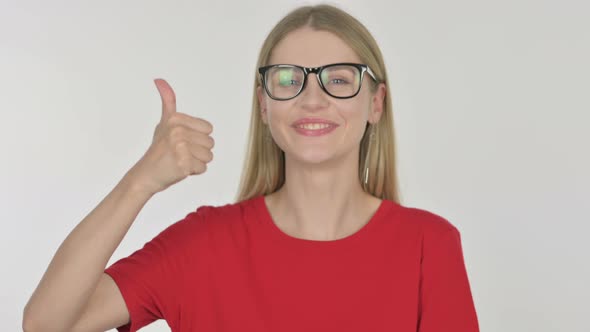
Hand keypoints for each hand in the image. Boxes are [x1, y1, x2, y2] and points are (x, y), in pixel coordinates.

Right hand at [125, 78, 213, 194]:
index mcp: (176, 119)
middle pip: (210, 143)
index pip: (208, 128)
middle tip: (180, 153)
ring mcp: (179, 147)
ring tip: (180, 161)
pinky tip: (179, 169)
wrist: (145, 175)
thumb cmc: (158, 150)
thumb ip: (167, 101)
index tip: (181, 141)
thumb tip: (160, 80)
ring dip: (197, 162)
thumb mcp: (164, 122)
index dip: (198, 138)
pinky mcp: (183, 163)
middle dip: (198, 152)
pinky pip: (203, 168)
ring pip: (209, 156)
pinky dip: (193, 172)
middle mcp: (177, 130)